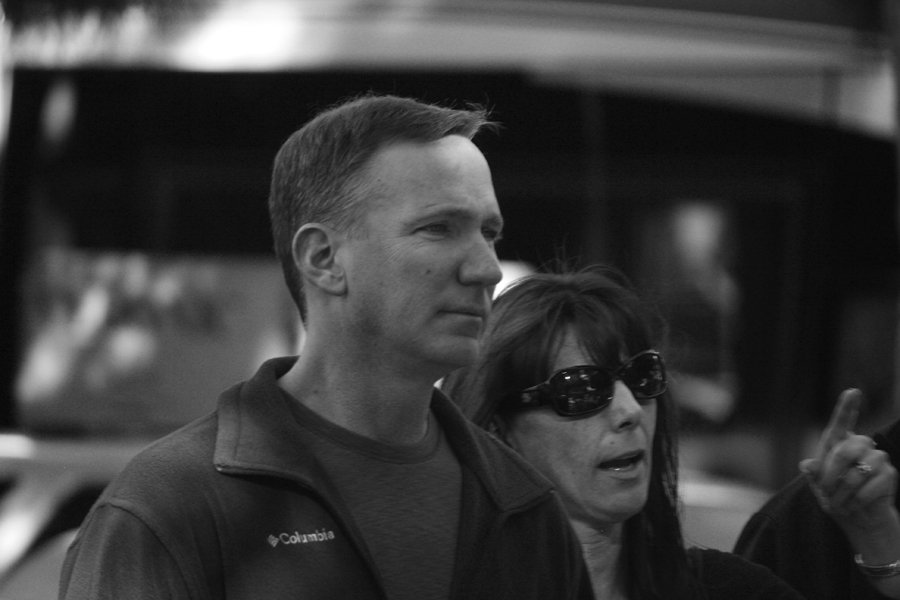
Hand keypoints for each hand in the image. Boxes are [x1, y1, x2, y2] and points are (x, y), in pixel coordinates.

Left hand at [800, 389, 895, 530]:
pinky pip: (872, 484)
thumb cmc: (835, 496)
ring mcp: (877, 458)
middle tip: (825, 492)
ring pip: (859, 469)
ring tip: (838, 502)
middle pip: (846, 450)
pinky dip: (858, 498)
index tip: (853, 391)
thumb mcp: (819, 486)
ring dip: (844, 490)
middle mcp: (860, 446)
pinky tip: (854, 504)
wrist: (857, 518)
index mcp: (839, 443)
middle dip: (831, 474)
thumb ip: (814, 474)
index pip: (842, 422)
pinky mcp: (889, 474)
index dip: (847, 407)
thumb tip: (806, 464)